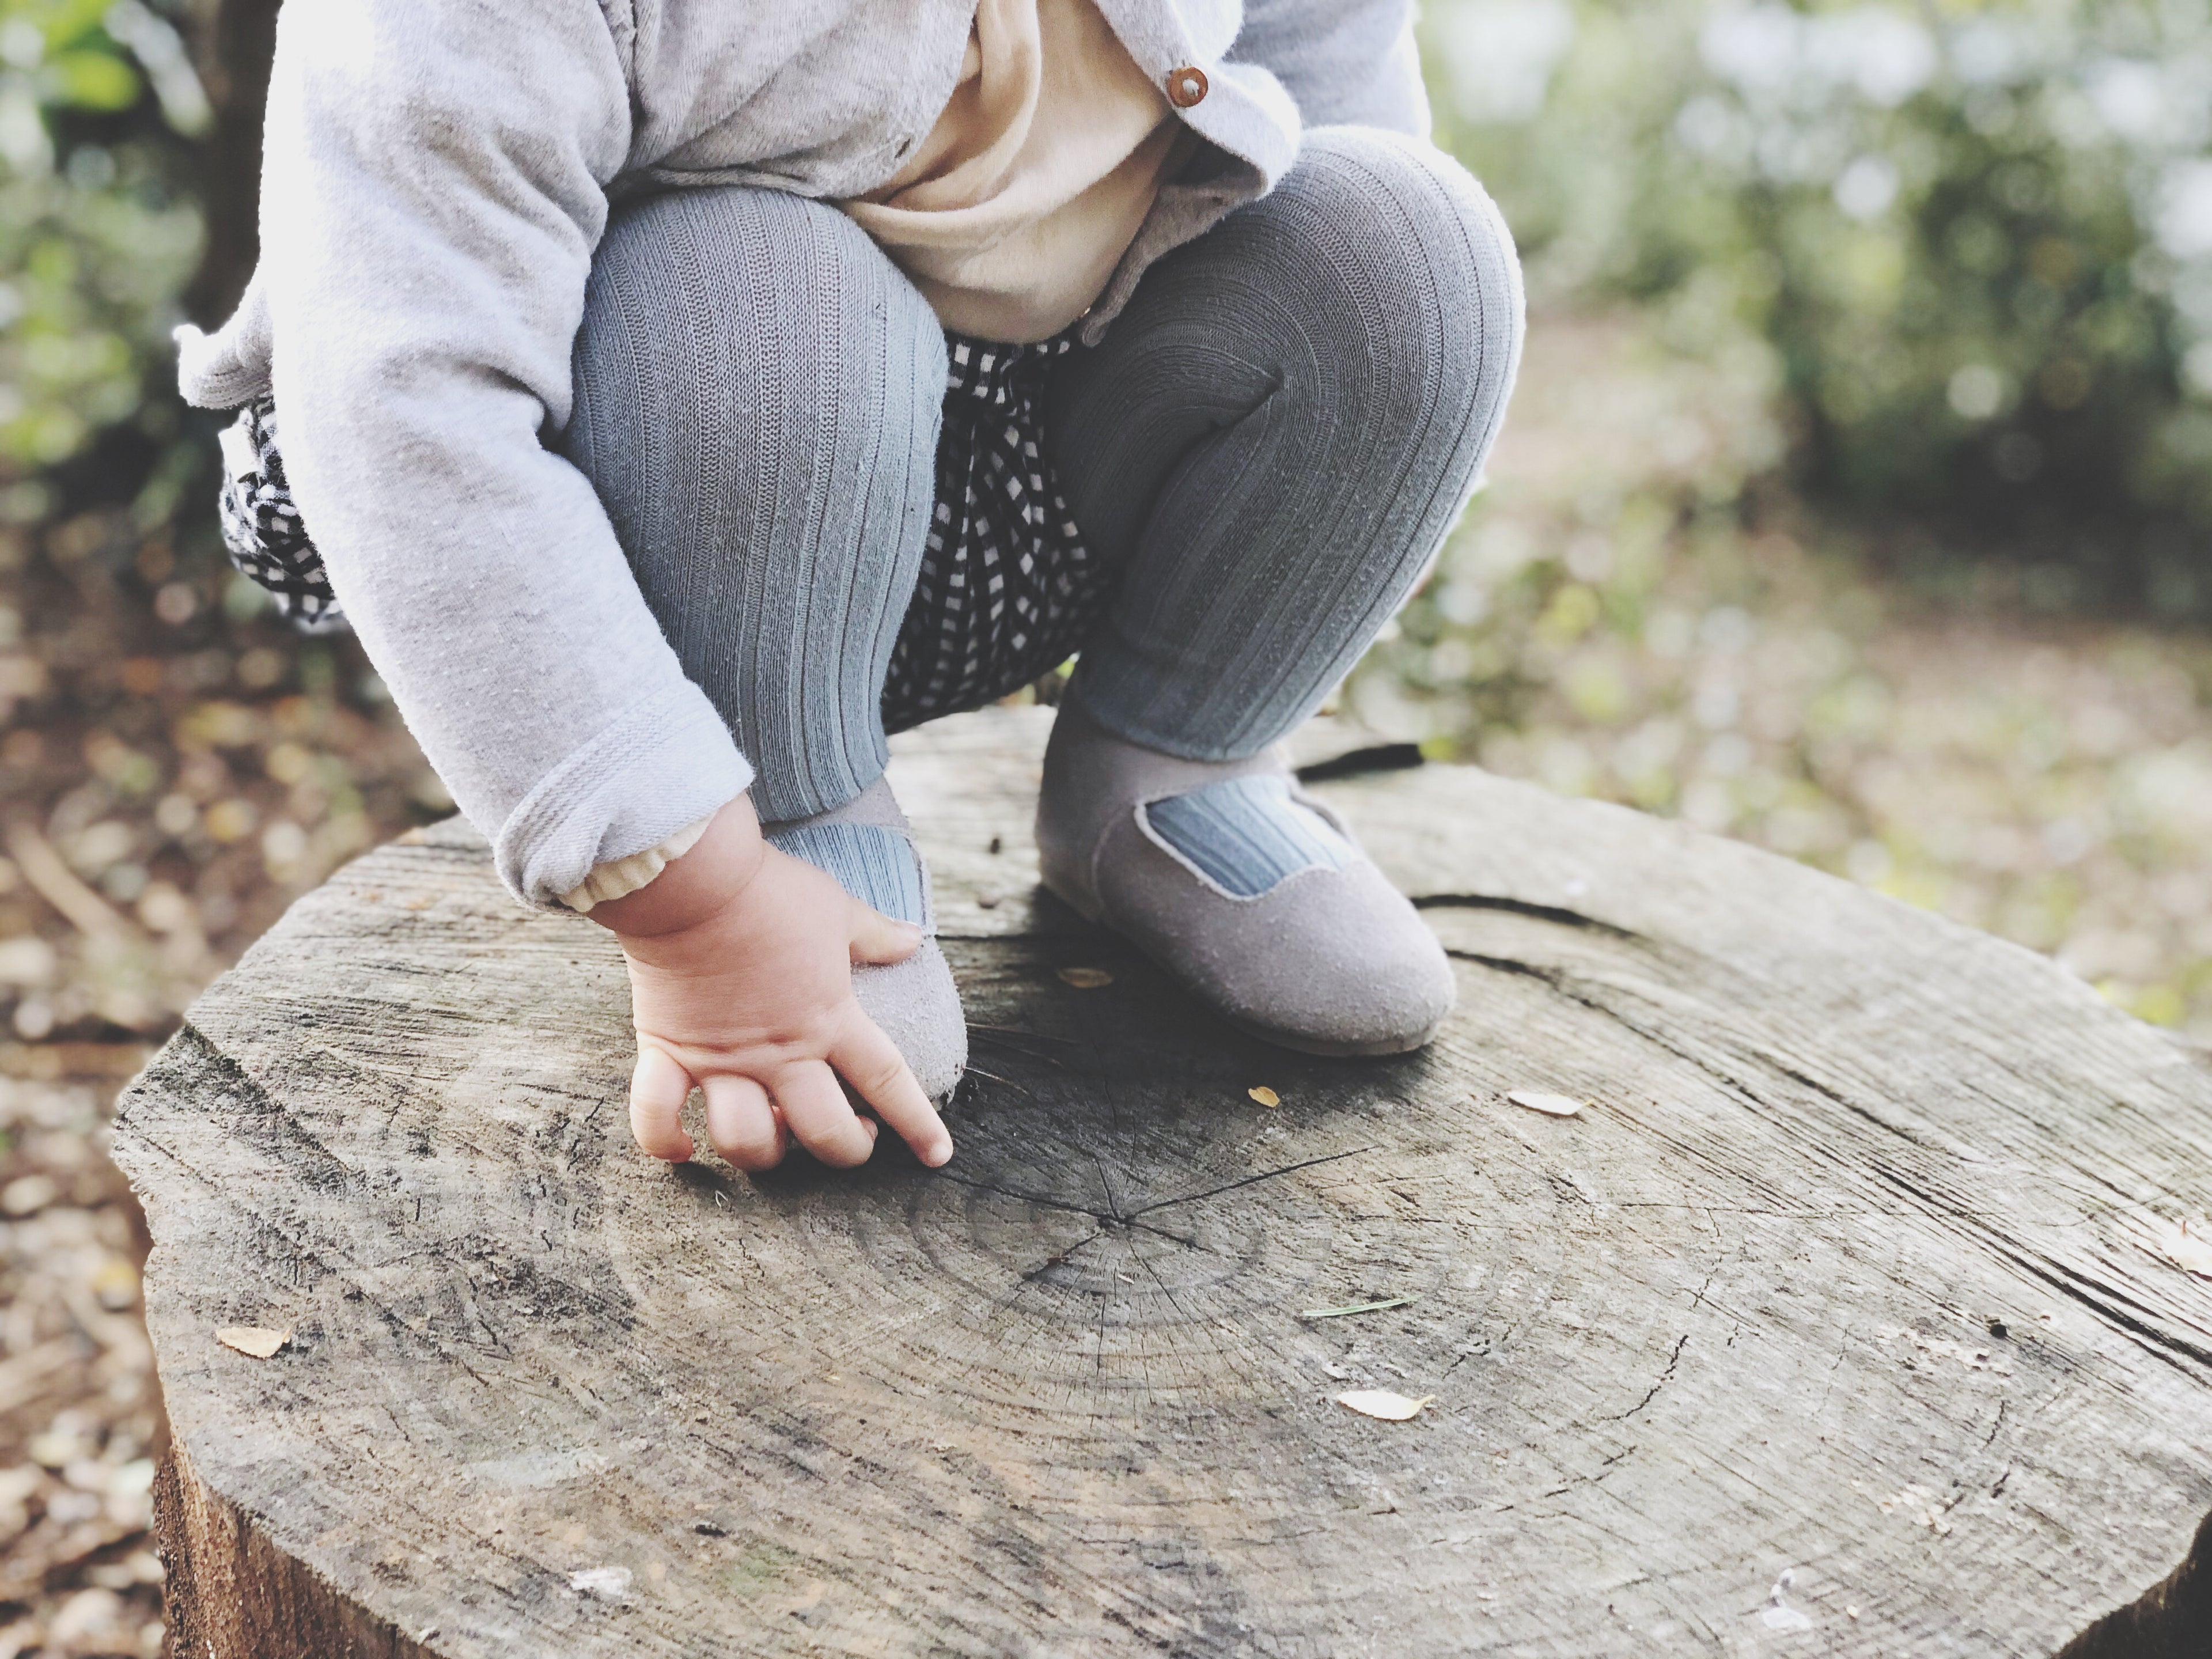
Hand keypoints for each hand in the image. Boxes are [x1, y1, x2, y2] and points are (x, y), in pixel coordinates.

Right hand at [588, 796, 952, 1171]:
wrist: (693, 878)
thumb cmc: (769, 891)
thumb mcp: (837, 909)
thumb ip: (875, 935)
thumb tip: (912, 939)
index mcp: (828, 1019)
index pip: (887, 1081)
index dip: (916, 1123)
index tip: (937, 1155)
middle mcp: (779, 1052)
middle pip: (824, 1130)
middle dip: (846, 1150)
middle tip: (851, 1134)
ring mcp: (721, 1059)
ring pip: (746, 1141)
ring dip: (764, 1153)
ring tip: (775, 1134)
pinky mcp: (668, 1051)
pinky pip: (655, 1116)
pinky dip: (664, 1140)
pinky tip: (681, 1148)